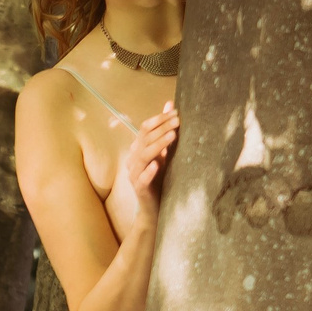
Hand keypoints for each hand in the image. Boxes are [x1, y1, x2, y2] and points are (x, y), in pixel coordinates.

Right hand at [112, 100, 181, 227]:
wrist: (154, 207)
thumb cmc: (160, 177)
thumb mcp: (164, 151)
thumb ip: (165, 129)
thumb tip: (170, 103)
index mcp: (138, 149)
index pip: (144, 129)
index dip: (159, 119)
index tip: (176, 113)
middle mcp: (133, 160)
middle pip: (144, 140)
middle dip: (162, 129)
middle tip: (178, 121)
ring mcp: (134, 175)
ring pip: (143, 156)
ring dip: (158, 145)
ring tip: (173, 136)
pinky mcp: (139, 189)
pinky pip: (141, 178)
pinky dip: (149, 171)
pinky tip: (158, 164)